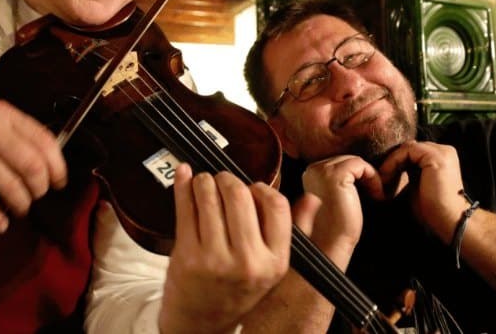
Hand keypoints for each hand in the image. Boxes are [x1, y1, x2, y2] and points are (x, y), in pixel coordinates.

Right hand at [0, 98, 66, 232]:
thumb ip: (19, 135)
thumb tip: (48, 164)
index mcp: (7, 116)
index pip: (45, 142)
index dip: (58, 166)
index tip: (60, 181)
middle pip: (32, 165)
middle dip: (40, 187)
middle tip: (39, 194)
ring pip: (10, 185)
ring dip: (21, 203)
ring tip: (21, 207)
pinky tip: (1, 224)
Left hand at [159, 164, 291, 333]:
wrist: (201, 322)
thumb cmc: (238, 289)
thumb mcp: (272, 266)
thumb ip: (294, 230)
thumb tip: (312, 198)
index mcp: (275, 261)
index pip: (277, 206)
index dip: (262, 188)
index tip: (252, 187)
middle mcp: (248, 262)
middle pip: (240, 195)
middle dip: (228, 179)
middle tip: (222, 180)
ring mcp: (215, 259)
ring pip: (210, 197)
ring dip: (204, 180)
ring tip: (204, 182)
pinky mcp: (187, 256)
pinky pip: (185, 208)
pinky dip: (183, 185)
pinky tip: (184, 176)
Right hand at [300, 155, 383, 263]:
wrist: (334, 246)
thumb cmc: (339, 225)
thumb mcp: (337, 195)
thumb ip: (341, 179)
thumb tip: (359, 168)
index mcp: (311, 173)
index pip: (341, 162)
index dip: (358, 176)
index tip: (367, 194)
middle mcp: (312, 169)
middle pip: (348, 159)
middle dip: (363, 175)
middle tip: (374, 195)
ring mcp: (322, 171)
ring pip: (355, 161)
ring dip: (369, 177)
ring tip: (375, 196)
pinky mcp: (335, 176)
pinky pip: (361, 165)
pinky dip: (373, 178)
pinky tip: (376, 196)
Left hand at [377, 141, 469, 243]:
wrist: (449, 221)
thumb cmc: (433, 209)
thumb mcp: (418, 184)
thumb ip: (411, 171)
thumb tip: (396, 164)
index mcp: (443, 157)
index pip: (414, 151)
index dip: (397, 162)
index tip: (384, 178)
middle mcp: (444, 150)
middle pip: (410, 148)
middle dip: (393, 161)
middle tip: (381, 178)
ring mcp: (442, 151)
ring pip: (407, 148)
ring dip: (391, 162)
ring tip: (383, 179)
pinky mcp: (436, 157)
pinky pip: (407, 151)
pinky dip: (394, 162)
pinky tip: (387, 177)